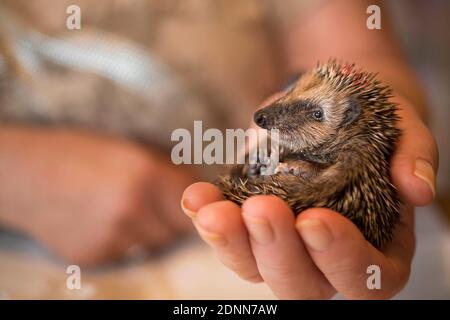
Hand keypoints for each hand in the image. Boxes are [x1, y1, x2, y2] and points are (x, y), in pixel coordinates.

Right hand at [0, 127, 193, 265]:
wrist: (24, 174)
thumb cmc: (78, 153)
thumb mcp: (128, 148)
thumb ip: (166, 171)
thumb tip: (197, 190)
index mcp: (146, 174)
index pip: (193, 202)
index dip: (193, 201)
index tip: (185, 199)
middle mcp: (133, 209)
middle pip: (176, 229)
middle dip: (169, 218)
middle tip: (148, 202)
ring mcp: (114, 237)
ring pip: (153, 243)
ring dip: (147, 231)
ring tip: (120, 210)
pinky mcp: (96, 255)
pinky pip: (126, 253)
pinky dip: (122, 241)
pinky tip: (101, 222)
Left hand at [180, 97, 437, 298]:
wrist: (333, 107)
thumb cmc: (374, 125)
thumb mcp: (402, 129)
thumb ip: (414, 156)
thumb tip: (418, 189)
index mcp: (377, 247)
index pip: (367, 276)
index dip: (341, 258)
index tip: (316, 220)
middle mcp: (327, 257)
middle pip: (302, 285)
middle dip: (277, 252)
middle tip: (262, 208)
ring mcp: (285, 245)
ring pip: (254, 267)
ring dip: (230, 242)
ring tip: (211, 209)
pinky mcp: (251, 226)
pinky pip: (227, 236)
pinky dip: (207, 219)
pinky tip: (195, 196)